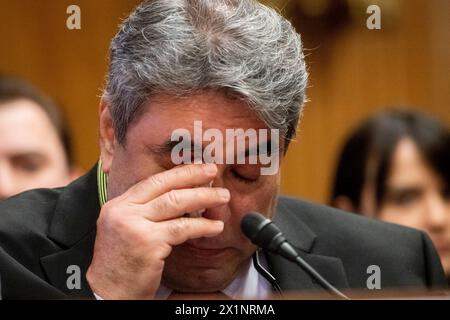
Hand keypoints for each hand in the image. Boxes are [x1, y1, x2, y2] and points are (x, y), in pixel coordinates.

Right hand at [86, 164, 228, 298]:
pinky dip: (202, 225)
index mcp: (117, 206)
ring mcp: (134, 226)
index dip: (177, 173)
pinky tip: (215, 226)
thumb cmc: (121, 265)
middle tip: (213, 171)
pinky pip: (182, 228)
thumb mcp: (126, 230)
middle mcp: (123, 211)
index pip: (151, 182)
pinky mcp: (148, 243)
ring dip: (204, 197)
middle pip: (164, 185)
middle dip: (192, 175)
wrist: (108, 293)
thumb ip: (145, 212)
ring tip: (222, 196)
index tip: (196, 169)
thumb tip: (179, 197)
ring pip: (176, 202)